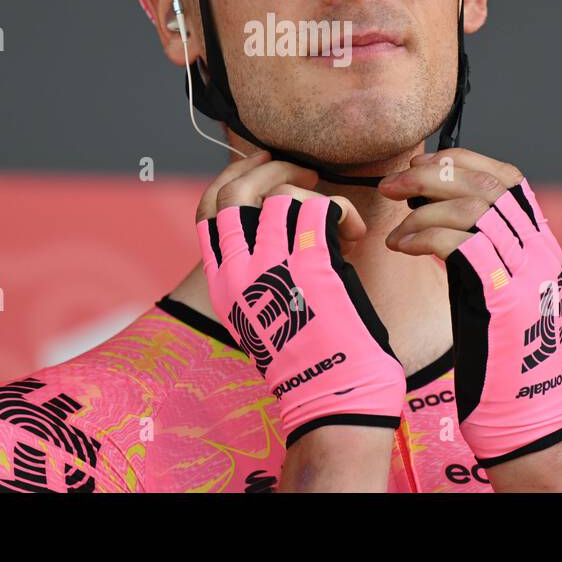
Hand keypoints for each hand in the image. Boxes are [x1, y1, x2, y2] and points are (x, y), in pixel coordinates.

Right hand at [198, 151, 406, 447]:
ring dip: (313, 193)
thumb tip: (275, 220)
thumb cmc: (310, 358)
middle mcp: (238, 274)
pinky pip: (321, 209)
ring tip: (334, 212)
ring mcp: (272, 268)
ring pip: (280, 195)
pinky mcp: (311, 266)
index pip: (206, 212)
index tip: (260, 163)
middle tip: (303, 171)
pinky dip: (342, 212)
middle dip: (267, 169)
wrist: (333, 397)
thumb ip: (259, 270)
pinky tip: (355, 236)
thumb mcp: (264, 312)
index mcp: (223, 285)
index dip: (232, 178)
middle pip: (234, 194)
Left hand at [381, 150, 561, 466]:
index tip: (421, 165)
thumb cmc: (496, 358)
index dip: (462, 162)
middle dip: (432, 175)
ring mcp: (528, 274)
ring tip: (393, 227)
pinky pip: (462, 244)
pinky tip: (400, 246)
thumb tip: (436, 211)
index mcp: (542, 246)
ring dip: (421, 208)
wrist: (521, 418)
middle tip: (391, 184)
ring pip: (474, 208)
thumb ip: (479, 250)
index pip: (509, 178)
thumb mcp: (493, 291)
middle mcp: (542, 252)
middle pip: (488, 185)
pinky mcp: (506, 298)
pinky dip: (423, 235)